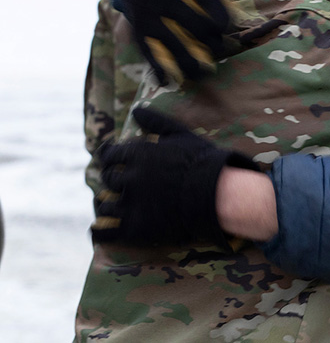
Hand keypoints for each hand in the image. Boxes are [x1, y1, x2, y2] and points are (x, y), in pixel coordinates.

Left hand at [92, 107, 257, 246]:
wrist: (217, 194)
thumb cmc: (202, 162)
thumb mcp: (181, 135)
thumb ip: (157, 121)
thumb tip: (136, 109)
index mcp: (137, 155)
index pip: (108, 154)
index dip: (108, 156)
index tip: (112, 158)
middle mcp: (128, 179)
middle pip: (108, 179)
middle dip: (112, 180)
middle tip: (120, 183)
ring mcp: (130, 205)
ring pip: (104, 206)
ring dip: (107, 205)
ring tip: (113, 207)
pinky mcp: (134, 229)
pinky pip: (106, 233)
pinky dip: (99, 233)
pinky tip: (100, 231)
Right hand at [112, 0, 245, 83]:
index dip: (220, 17)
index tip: (227, 28)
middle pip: (191, 23)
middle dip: (210, 41)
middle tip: (222, 50)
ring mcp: (148, 9)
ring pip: (169, 41)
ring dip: (187, 61)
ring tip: (203, 73)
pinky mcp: (137, 22)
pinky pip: (145, 46)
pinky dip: (155, 66)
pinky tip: (165, 81)